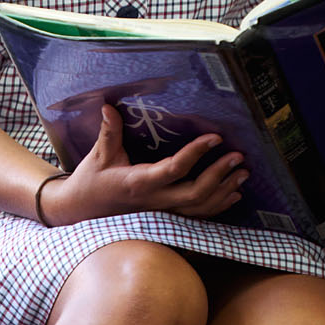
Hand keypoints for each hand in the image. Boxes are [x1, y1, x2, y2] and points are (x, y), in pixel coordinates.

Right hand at [43, 105, 247, 224]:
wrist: (81, 212)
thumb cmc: (91, 182)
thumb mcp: (98, 156)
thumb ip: (109, 131)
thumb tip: (109, 106)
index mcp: (139, 183)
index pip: (174, 169)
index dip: (196, 154)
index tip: (215, 137)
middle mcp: (154, 202)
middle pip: (195, 193)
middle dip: (220, 174)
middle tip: (238, 156)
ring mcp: (161, 213)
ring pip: (200, 208)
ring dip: (224, 190)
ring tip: (243, 173)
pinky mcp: (165, 218)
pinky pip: (197, 217)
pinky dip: (218, 206)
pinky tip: (233, 194)